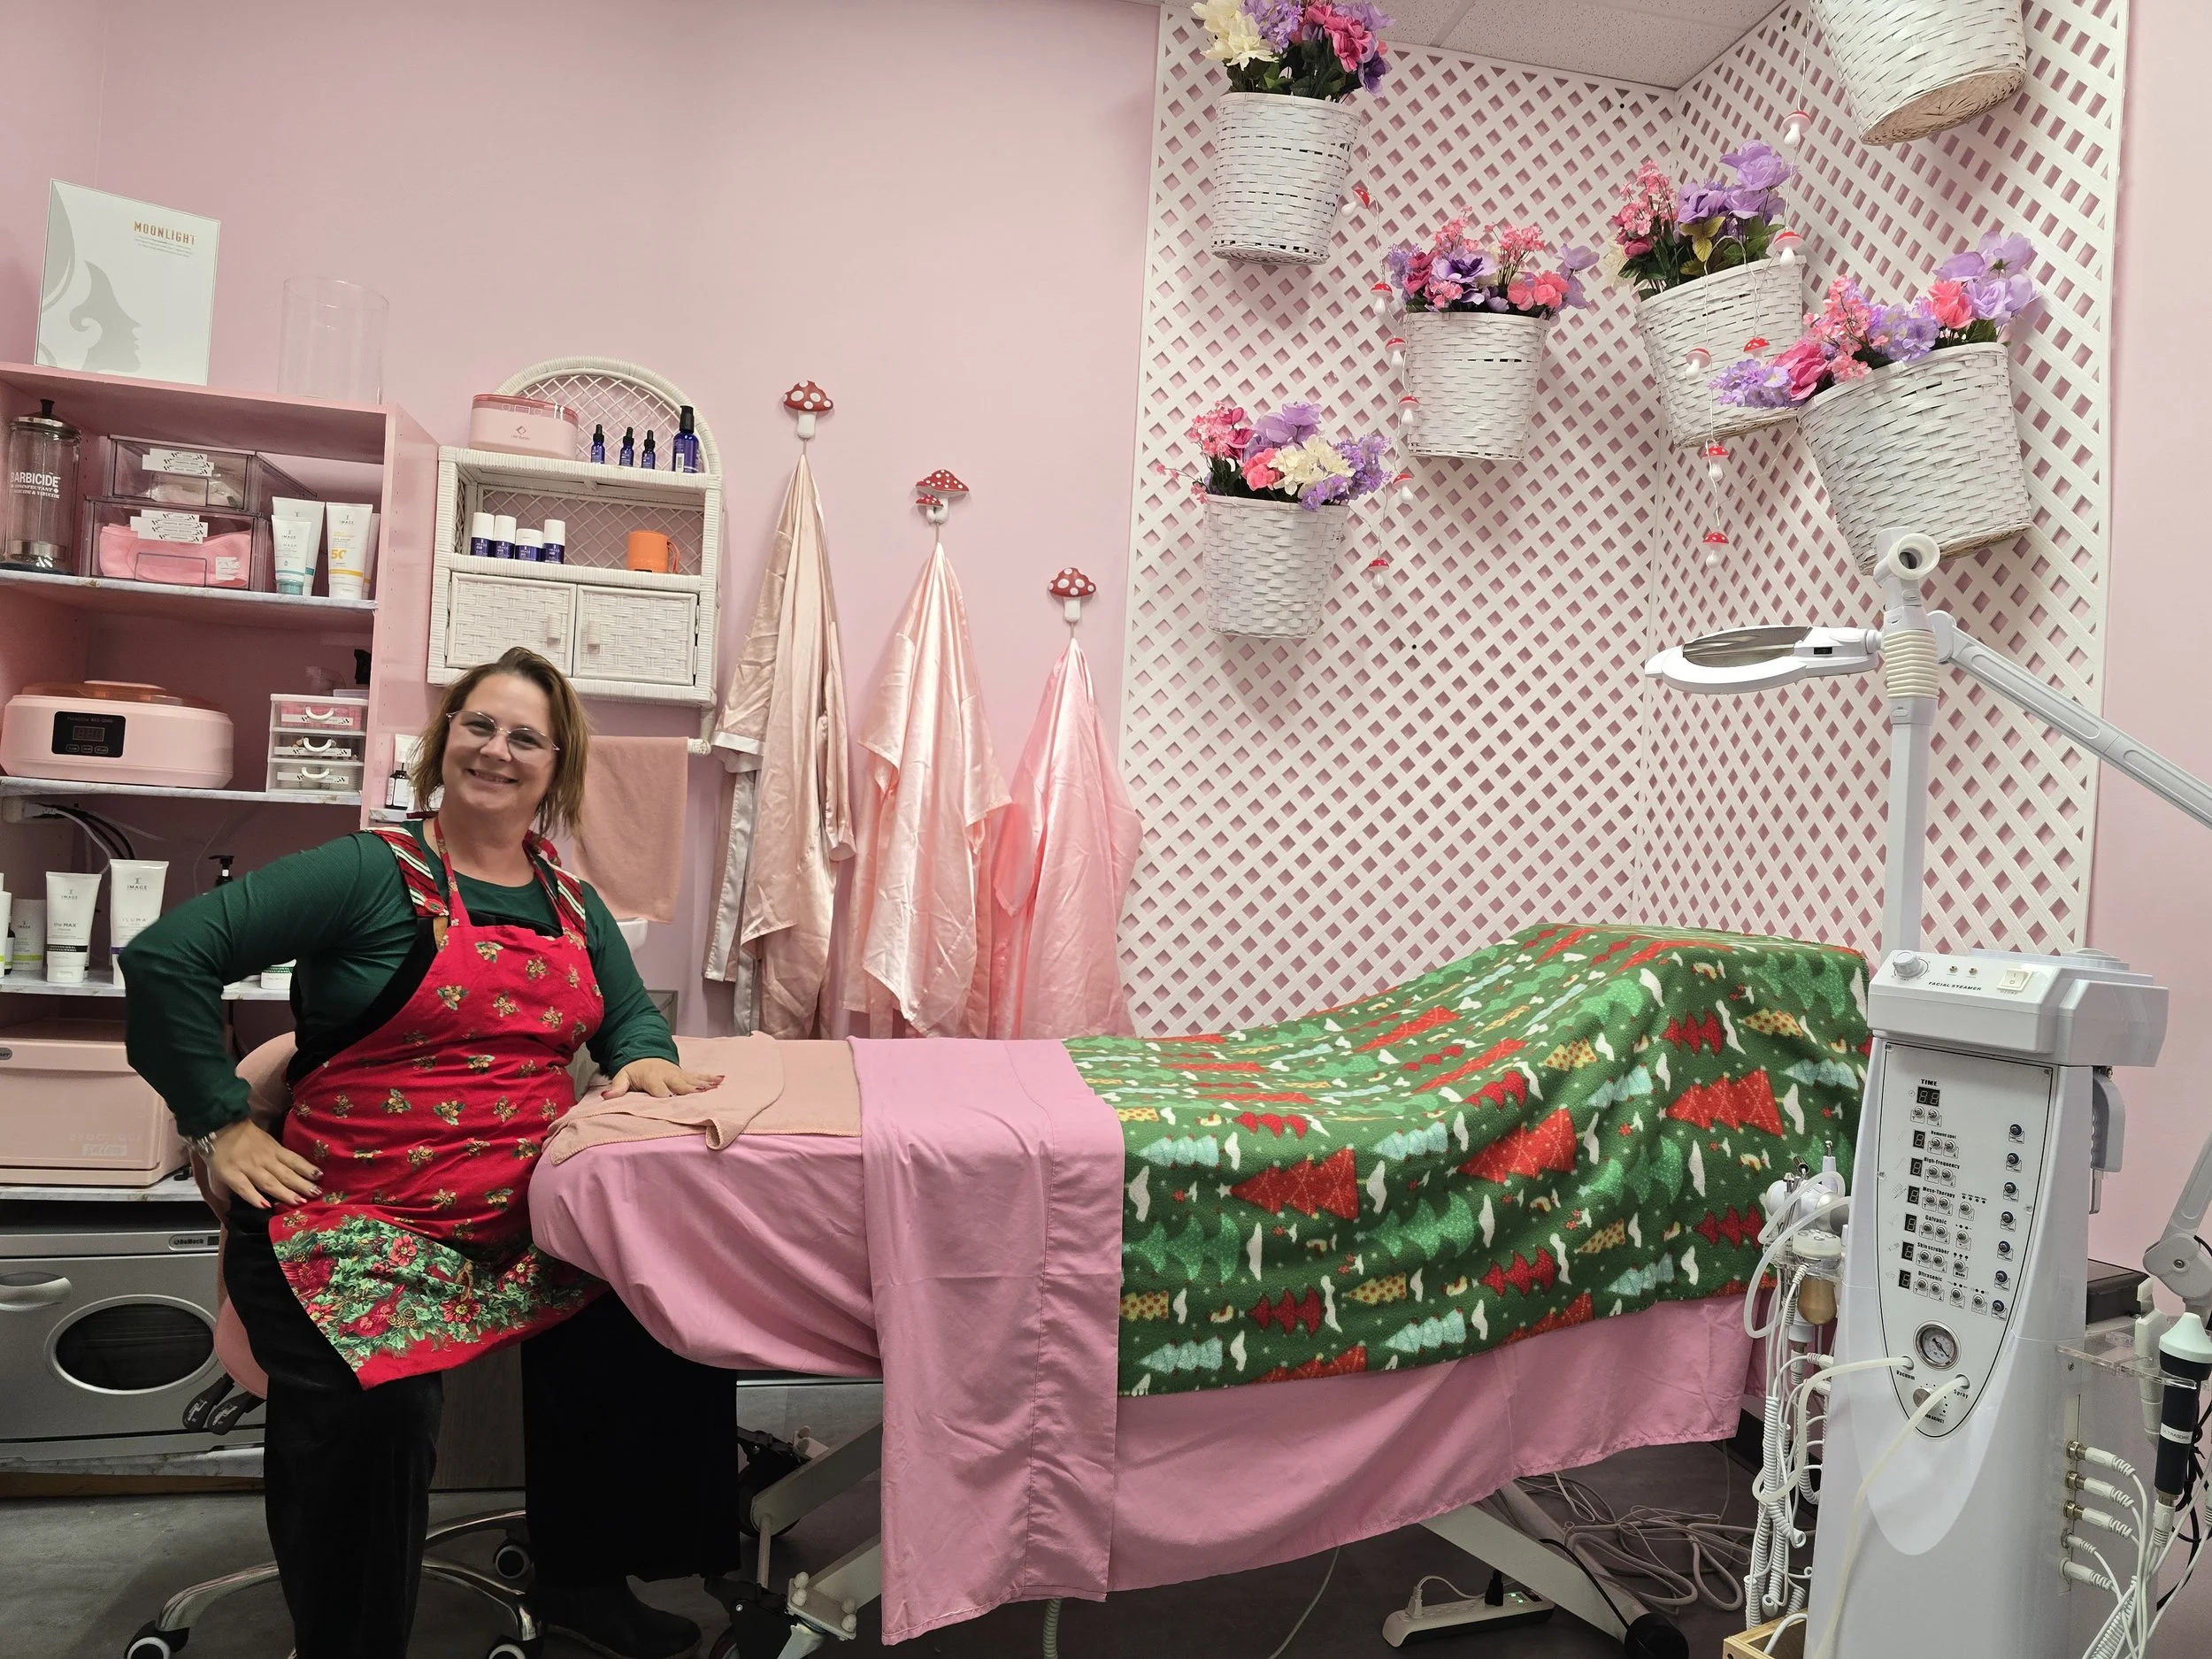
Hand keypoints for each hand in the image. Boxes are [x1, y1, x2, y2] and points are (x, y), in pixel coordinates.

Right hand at [205, 1119, 320, 1209]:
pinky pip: (244, 1188)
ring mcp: (248, 1167)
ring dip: (285, 1193)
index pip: (294, 1160)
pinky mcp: (231, 1174)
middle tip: (316, 1194)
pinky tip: (265, 1206)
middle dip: (302, 1184)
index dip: (307, 1168)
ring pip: (270, 1182)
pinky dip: (254, 1197)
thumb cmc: (240, 1132)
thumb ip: (275, 1152)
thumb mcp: (264, 1139)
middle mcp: (264, 1159)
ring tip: (299, 1201)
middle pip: (286, 1173)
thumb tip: (292, 1166)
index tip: (320, 1176)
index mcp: (273, 1149)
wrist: (215, 1123)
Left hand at [601, 1058, 721, 1100]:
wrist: (644, 1053)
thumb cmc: (633, 1070)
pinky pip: (698, 1075)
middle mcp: (668, 1075)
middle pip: (680, 1085)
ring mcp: (678, 1074)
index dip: (665, 1097)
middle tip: (701, 1095)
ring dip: (704, 1084)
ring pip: (692, 1080)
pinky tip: (720, 1080)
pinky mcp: (684, 1073)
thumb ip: (616, 1088)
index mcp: (652, 1078)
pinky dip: (710, 1077)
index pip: (659, 1090)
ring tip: (715, 1088)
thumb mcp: (621, 1077)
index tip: (673, 1103)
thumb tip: (605, 1096)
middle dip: (690, 1090)